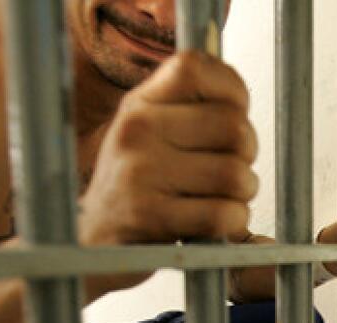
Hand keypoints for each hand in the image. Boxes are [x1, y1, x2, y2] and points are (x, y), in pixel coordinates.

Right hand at [77, 52, 259, 292]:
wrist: (89, 243)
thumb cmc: (135, 188)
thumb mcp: (149, 134)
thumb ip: (190, 109)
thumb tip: (240, 100)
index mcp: (140, 103)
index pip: (196, 66)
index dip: (232, 91)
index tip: (234, 115)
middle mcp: (137, 130)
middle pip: (233, 127)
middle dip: (247, 155)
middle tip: (231, 169)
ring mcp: (140, 172)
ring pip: (234, 174)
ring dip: (242, 194)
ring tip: (222, 198)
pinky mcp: (149, 216)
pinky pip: (222, 215)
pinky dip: (233, 223)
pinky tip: (216, 224)